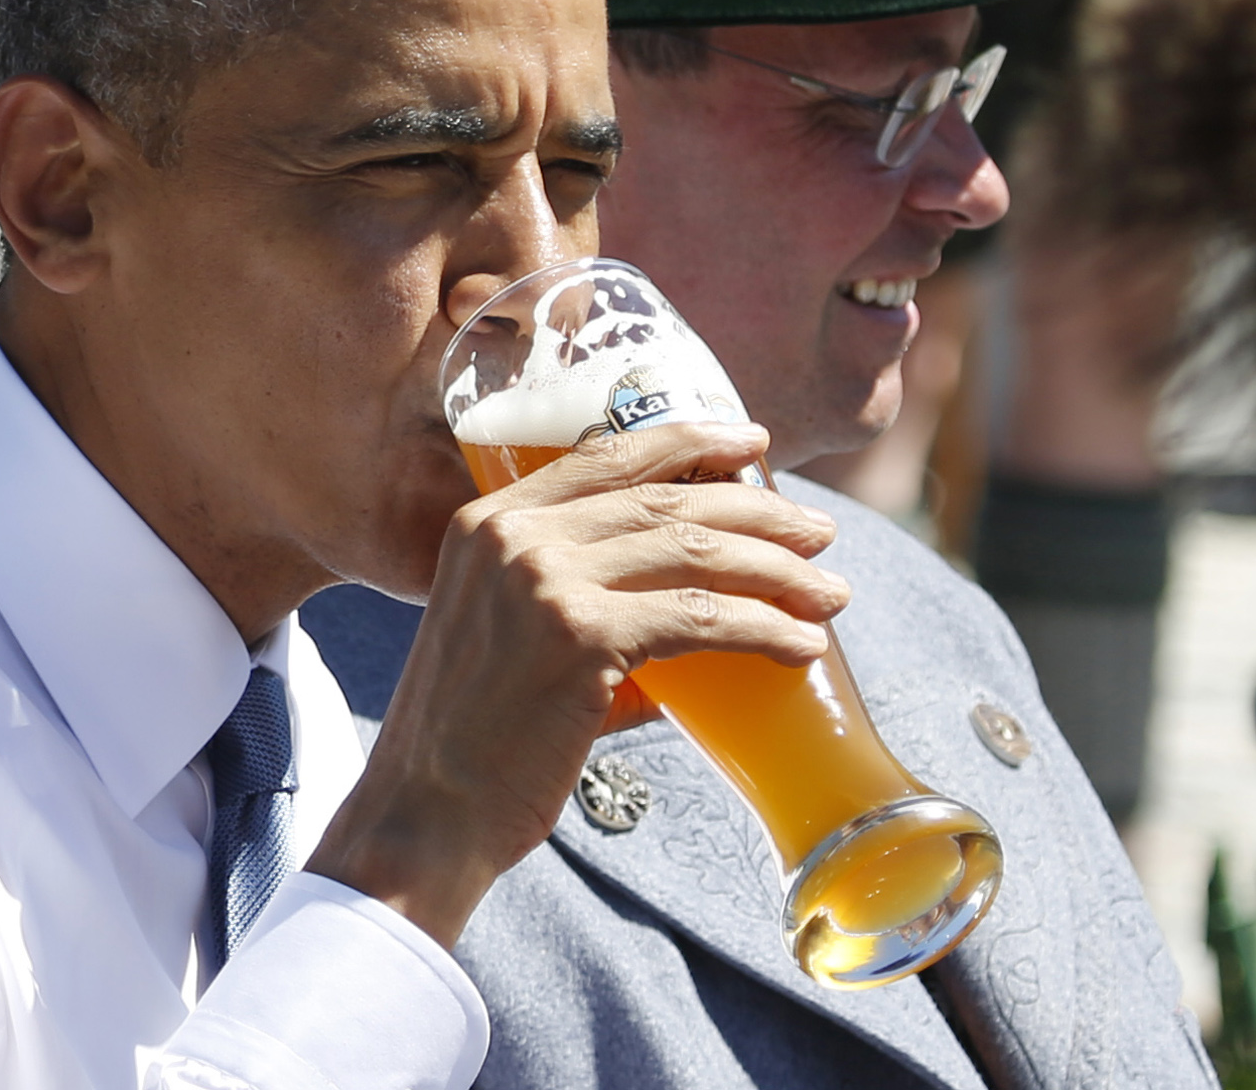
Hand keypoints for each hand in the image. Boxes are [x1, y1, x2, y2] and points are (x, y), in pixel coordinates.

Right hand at [305, 421, 845, 946]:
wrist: (424, 815)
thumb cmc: (477, 741)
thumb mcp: (513, 635)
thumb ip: (590, 606)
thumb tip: (694, 615)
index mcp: (491, 520)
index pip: (608, 454)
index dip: (690, 441)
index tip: (751, 442)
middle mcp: (515, 533)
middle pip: (667, 500)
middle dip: (759, 514)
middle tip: (820, 533)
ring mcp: (544, 579)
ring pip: (695, 552)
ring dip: (778, 571)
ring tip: (830, 592)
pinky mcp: (580, 635)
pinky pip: (700, 618)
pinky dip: (763, 629)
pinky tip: (801, 647)